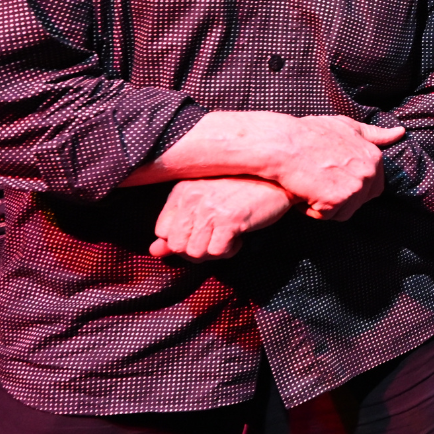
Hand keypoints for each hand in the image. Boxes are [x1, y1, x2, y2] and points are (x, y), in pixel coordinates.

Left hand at [150, 177, 294, 259]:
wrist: (279, 181)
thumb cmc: (243, 190)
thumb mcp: (206, 204)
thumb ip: (178, 227)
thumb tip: (154, 251)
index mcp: (182, 191)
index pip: (162, 231)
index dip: (182, 239)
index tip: (202, 233)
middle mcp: (191, 198)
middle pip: (178, 246)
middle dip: (197, 250)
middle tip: (217, 239)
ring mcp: (210, 209)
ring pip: (196, 253)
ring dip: (215, 251)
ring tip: (229, 236)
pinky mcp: (229, 219)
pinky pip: (217, 252)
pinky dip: (230, 250)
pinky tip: (240, 236)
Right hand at [260, 115, 404, 219]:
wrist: (283, 144)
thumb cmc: (310, 133)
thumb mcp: (346, 126)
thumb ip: (373, 134)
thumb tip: (400, 133)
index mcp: (374, 158)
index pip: (373, 188)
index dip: (351, 188)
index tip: (332, 181)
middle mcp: (369, 173)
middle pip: (359, 202)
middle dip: (339, 199)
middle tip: (318, 185)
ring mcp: (354, 187)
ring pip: (344, 212)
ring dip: (325, 206)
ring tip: (310, 187)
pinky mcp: (336, 201)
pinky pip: (327, 216)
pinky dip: (312, 210)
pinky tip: (302, 193)